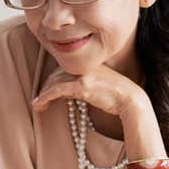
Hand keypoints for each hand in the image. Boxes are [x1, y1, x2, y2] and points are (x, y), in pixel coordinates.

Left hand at [32, 65, 147, 118]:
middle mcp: (84, 65)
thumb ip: (82, 83)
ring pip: (54, 81)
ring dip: (43, 94)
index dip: (53, 79)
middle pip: (56, 73)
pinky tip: (40, 104)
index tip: (47, 90)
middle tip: (40, 100)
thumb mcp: (99, 84)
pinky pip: (56, 90)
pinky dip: (45, 97)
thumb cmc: (117, 96)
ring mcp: (83, 74)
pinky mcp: (82, 86)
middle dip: (46, 87)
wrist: (131, 100)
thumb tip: (66, 91)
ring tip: (38, 105)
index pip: (63, 68)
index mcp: (89, 62)